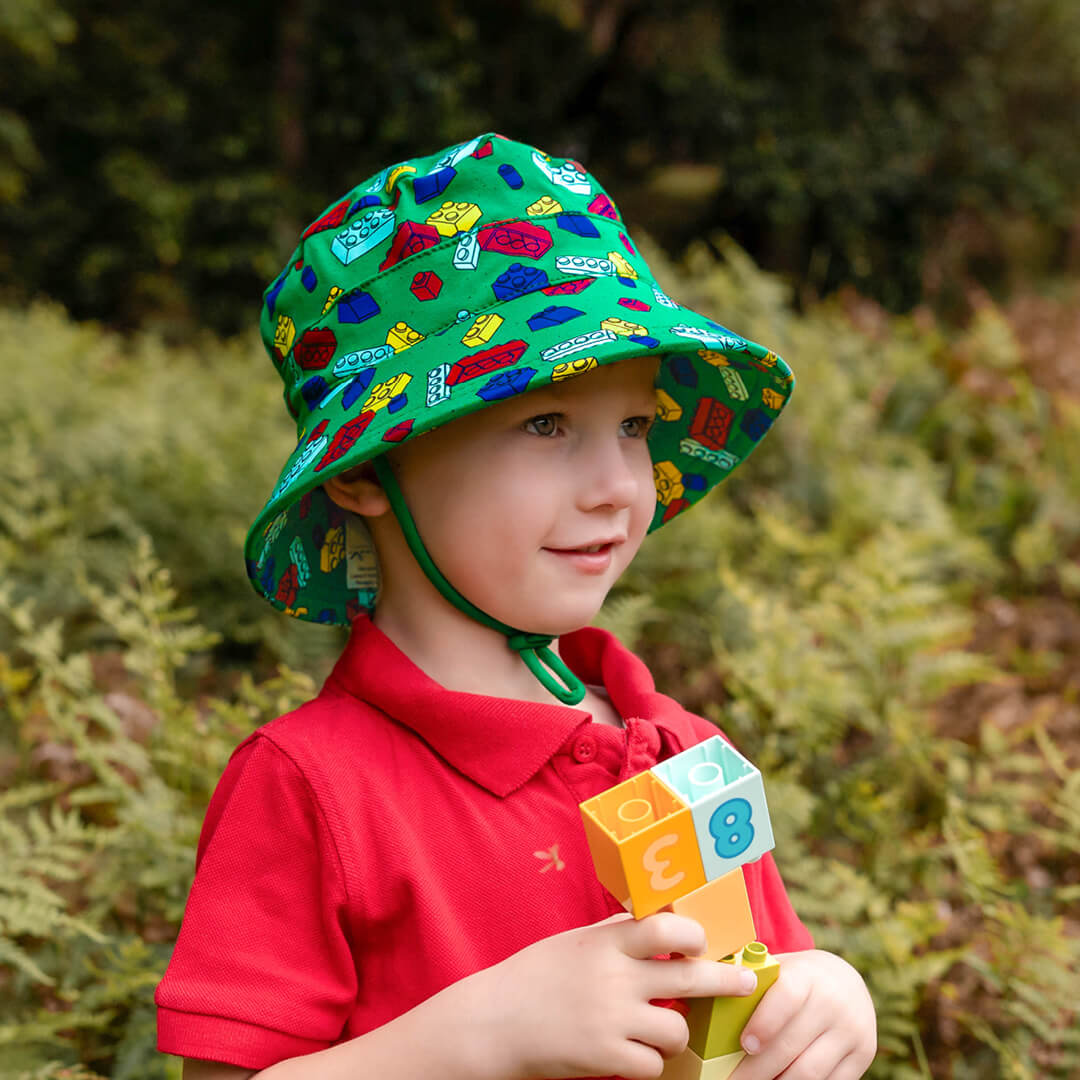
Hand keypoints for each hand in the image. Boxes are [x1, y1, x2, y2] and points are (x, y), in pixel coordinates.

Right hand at [463, 911, 761, 1079]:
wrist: (492, 1022)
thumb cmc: (534, 976)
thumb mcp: (575, 942)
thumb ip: (615, 933)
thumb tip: (657, 917)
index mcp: (606, 943)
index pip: (666, 927)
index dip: (694, 933)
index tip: (705, 941)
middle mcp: (614, 977)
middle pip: (690, 975)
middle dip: (725, 980)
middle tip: (745, 982)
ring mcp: (611, 1019)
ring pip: (678, 1029)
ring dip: (676, 1033)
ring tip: (660, 1031)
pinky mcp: (605, 1058)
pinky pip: (653, 1065)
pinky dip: (649, 1063)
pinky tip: (634, 1055)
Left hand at [732, 949, 875, 1079]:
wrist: (846, 982)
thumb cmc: (797, 978)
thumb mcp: (780, 969)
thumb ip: (751, 980)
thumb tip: (706, 993)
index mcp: (809, 975)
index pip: (787, 998)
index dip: (765, 1023)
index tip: (745, 1044)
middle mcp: (834, 1003)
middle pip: (793, 1045)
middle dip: (758, 1068)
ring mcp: (852, 1032)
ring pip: (810, 1072)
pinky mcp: (863, 1056)